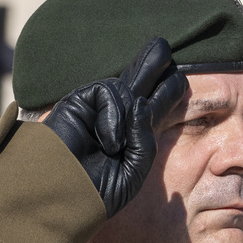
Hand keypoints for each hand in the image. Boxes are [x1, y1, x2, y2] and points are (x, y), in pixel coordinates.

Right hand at [44, 37, 187, 216]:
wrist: (63, 197)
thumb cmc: (96, 192)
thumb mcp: (133, 171)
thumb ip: (145, 140)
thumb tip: (141, 103)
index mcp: (131, 136)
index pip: (152, 106)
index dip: (167, 92)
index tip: (179, 80)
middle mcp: (115, 118)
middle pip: (138, 83)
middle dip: (151, 63)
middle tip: (162, 45)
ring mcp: (96, 108)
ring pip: (126, 88)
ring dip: (127, 115)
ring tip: (115, 147)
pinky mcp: (79, 101)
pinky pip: (108, 91)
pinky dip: (113, 115)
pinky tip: (106, 140)